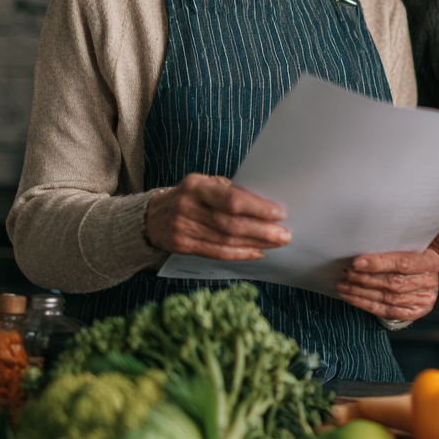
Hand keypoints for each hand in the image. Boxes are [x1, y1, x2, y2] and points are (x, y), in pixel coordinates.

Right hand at [144, 173, 290, 259]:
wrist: (154, 216)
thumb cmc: (191, 196)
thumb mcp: (205, 184)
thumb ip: (230, 191)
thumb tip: (265, 202)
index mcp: (196, 186)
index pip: (231, 199)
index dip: (257, 208)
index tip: (279, 213)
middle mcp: (188, 207)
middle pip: (231, 223)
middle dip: (262, 230)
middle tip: (284, 234)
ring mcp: (183, 229)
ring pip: (227, 240)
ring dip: (256, 243)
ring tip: (276, 242)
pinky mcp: (183, 247)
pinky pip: (218, 253)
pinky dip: (241, 253)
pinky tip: (257, 251)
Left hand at [336, 250, 438, 321]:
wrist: (421, 274)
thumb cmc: (409, 256)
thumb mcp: (406, 247)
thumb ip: (389, 249)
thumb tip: (359, 252)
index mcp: (430, 261)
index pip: (403, 263)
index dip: (378, 263)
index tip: (356, 262)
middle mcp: (430, 282)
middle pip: (393, 283)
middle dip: (365, 278)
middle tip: (345, 273)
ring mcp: (423, 300)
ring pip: (387, 298)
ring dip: (360, 292)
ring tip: (343, 285)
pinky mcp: (414, 313)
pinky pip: (385, 310)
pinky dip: (364, 304)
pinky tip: (350, 297)